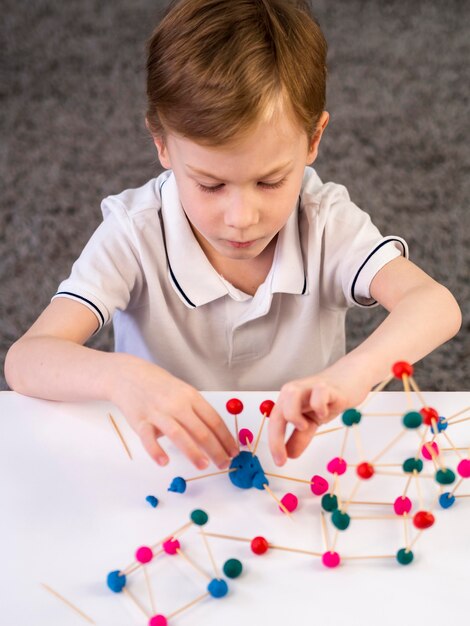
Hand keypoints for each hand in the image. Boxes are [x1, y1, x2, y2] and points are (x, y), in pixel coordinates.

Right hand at [110, 355, 238, 468]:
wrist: (128, 375)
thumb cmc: (159, 386)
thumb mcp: (182, 392)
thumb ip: (196, 411)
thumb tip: (215, 436)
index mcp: (191, 396)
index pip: (214, 420)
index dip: (226, 438)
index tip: (233, 452)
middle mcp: (177, 404)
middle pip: (201, 430)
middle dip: (216, 450)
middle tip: (224, 465)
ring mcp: (158, 412)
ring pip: (179, 435)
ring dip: (193, 453)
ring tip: (204, 466)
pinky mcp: (140, 421)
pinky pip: (148, 438)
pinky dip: (156, 451)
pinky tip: (164, 462)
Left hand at [268, 359, 374, 465]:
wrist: (352, 377)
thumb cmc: (330, 397)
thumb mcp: (313, 420)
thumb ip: (301, 437)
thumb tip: (290, 455)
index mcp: (288, 400)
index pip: (275, 422)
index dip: (274, 443)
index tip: (279, 462)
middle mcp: (295, 391)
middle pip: (278, 413)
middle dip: (277, 439)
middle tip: (284, 458)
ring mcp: (310, 387)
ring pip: (290, 396)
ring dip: (294, 416)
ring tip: (305, 425)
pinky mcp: (328, 386)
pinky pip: (319, 394)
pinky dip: (320, 407)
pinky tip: (326, 411)